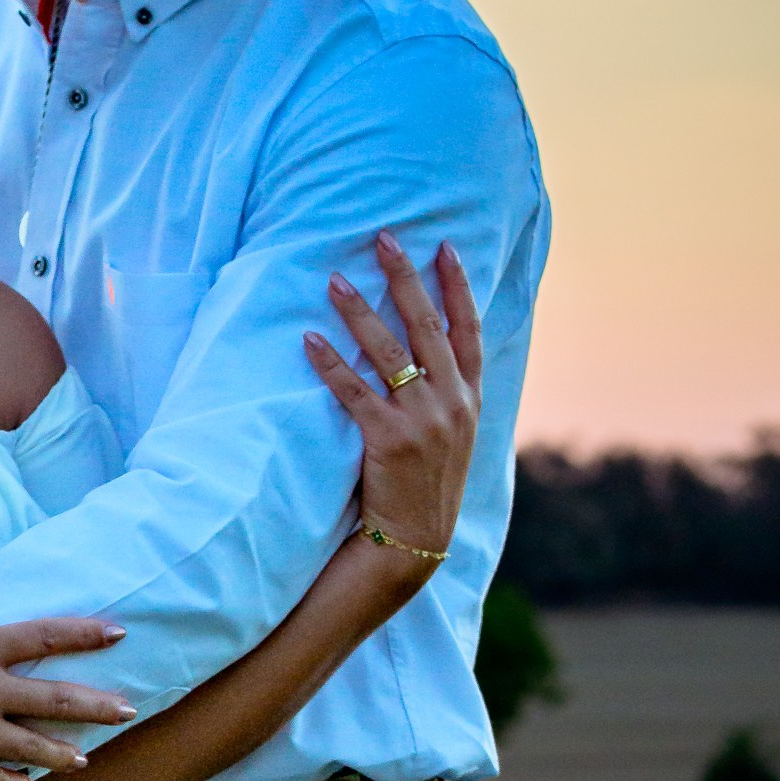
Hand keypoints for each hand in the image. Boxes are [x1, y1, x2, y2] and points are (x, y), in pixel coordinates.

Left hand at [304, 235, 481, 567]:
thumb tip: (431, 355)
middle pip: (428, 326)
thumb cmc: (427, 486)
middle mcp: (452, 403)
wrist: (416, 542)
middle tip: (383, 238)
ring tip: (334, 280)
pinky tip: (309, 339)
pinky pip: (354, 391)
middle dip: (405, 278)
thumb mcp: (454, 438)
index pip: (467, 330)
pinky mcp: (388, 440)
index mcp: (471, 398)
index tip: (444, 248)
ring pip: (389, 352)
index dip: (457, 287)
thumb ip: (449, 396)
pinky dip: (331, 363)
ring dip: (360, 312)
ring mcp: (422, 421)